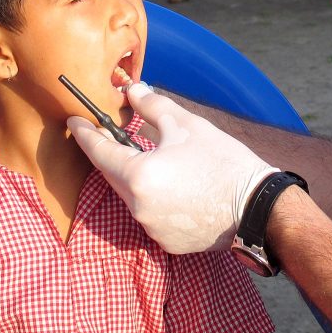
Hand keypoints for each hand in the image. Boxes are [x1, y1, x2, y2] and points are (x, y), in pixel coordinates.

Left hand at [68, 83, 277, 253]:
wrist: (256, 206)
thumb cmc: (222, 160)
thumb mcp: (186, 124)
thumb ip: (152, 106)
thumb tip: (131, 91)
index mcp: (139, 175)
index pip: (99, 152)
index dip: (85, 134)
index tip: (74, 122)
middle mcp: (138, 206)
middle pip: (113, 175)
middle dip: (111, 154)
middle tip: (111, 133)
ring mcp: (151, 228)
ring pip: (131, 195)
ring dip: (135, 175)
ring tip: (154, 157)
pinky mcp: (166, 242)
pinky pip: (149, 214)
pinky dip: (153, 197)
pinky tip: (173, 185)